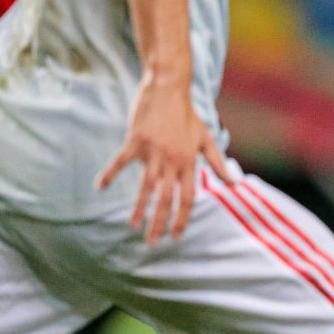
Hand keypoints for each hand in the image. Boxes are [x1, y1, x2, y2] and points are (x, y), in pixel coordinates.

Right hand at [96, 75, 227, 245]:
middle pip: (166, 198)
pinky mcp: (135, 141)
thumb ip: (218, 163)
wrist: (168, 89)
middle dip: (160, 222)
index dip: (182, 217)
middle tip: (153, 244)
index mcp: (189, 162)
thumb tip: (234, 183)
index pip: (187, 197)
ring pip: (145, 186)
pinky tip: (99, 187)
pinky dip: (109, 174)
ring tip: (133, 227)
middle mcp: (172, 160)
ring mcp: (152, 151)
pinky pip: (120, 162)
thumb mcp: (206, 139)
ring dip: (139, 209)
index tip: (176, 236)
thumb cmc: (187, 116)